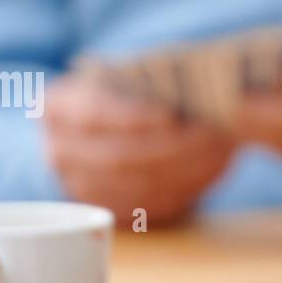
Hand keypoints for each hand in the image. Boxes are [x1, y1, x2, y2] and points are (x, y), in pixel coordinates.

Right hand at [44, 74, 234, 225]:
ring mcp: (82, 186)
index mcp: (58, 107)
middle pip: (119, 155)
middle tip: (213, 131)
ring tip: (222, 146)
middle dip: (172, 144)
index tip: (171, 112)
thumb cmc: (128, 88)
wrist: (109, 129)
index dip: (133, 114)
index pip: (94, 112)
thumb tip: (189, 87)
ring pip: (139, 183)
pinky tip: (215, 165)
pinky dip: (188, 184)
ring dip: (187, 166)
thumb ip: (147, 77)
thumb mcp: (128, 73)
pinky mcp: (113, 209)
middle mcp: (61, 150)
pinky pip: (152, 203)